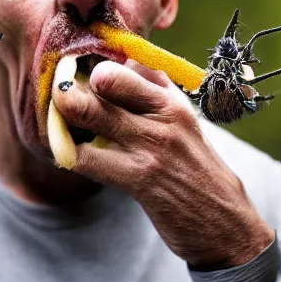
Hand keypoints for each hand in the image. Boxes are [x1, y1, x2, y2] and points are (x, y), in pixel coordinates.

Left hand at [51, 59, 273, 268]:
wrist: (223, 220)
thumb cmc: (192, 164)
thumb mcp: (182, 119)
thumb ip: (154, 88)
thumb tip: (123, 61)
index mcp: (170, 99)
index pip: (124, 65)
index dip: (91, 65)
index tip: (74, 72)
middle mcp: (162, 116)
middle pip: (105, 79)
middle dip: (71, 81)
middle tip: (57, 91)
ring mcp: (150, 146)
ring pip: (90, 112)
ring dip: (63, 113)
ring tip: (57, 119)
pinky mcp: (137, 179)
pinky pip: (85, 156)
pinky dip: (67, 150)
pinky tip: (66, 151)